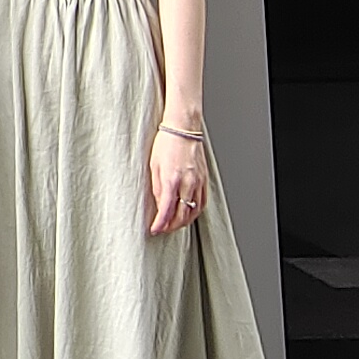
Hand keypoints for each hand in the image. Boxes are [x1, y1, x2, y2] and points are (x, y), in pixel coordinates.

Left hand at [146, 125, 209, 240]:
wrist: (183, 128)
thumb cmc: (166, 143)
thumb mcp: (154, 166)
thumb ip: (157, 188)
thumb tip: (159, 205)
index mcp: (172, 180)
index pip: (166, 211)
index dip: (160, 224)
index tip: (154, 230)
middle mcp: (188, 183)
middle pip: (182, 215)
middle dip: (171, 226)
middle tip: (163, 229)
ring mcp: (198, 182)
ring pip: (194, 211)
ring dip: (184, 222)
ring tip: (174, 224)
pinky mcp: (205, 179)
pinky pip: (202, 202)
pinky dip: (195, 212)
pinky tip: (188, 213)